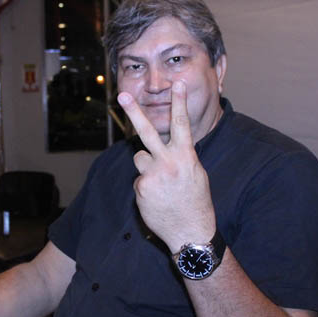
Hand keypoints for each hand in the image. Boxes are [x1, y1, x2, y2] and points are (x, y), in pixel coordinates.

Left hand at [117, 81, 215, 250]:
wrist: (190, 232)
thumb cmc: (196, 201)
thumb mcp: (196, 173)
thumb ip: (180, 156)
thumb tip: (164, 148)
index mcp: (186, 157)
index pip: (182, 124)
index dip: (178, 103)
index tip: (176, 84)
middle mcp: (168, 163)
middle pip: (147, 132)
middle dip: (134, 112)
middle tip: (122, 95)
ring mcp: (152, 175)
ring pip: (140, 158)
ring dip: (147, 167)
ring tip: (162, 185)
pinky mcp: (140, 188)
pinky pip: (139, 179)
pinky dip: (146, 186)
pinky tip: (157, 198)